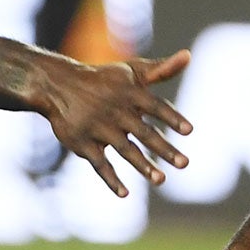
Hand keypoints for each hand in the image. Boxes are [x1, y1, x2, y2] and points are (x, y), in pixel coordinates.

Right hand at [36, 49, 192, 195]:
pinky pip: (100, 164)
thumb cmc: (104, 80)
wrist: (59, 85)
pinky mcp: (83, 143)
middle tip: (185, 164)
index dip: (172, 118)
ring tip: (161, 180)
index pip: (156, 106)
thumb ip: (162, 69)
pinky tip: (125, 193)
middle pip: (144, 132)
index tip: (190, 131)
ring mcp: (98, 128)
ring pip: (125, 150)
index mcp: (130, 93)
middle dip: (164, 149)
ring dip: (143, 166)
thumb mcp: (132, 71)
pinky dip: (111, 179)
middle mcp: (115, 111)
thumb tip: (188, 56)